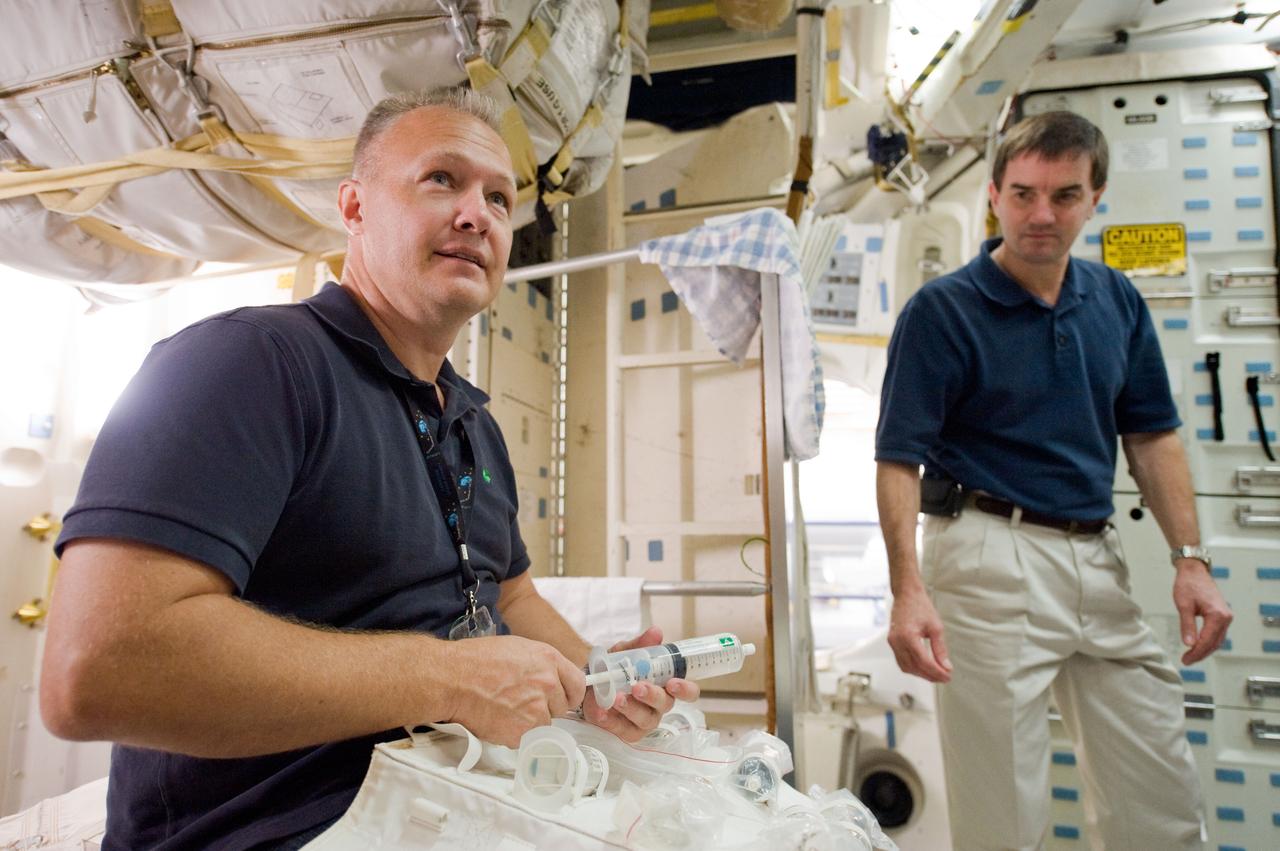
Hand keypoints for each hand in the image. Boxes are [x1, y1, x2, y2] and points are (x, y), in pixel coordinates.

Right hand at [444, 635, 584, 746]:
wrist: (452, 679)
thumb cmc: (476, 661)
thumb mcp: (517, 649)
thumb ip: (540, 665)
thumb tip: (551, 678)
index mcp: (549, 659)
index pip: (578, 683)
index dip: (569, 693)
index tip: (562, 698)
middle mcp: (548, 683)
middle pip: (562, 707)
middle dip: (545, 707)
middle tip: (521, 702)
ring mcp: (537, 709)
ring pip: (545, 724)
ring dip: (529, 722)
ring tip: (505, 709)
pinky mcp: (524, 731)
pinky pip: (528, 738)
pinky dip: (515, 733)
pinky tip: (498, 719)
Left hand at [581, 626, 699, 741]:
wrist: (587, 685)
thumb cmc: (613, 670)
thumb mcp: (624, 652)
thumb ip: (640, 645)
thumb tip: (656, 632)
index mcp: (665, 685)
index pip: (688, 691)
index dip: (685, 689)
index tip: (673, 683)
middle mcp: (659, 705)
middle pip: (665, 704)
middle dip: (652, 695)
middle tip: (637, 687)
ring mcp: (644, 721)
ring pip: (645, 719)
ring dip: (630, 708)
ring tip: (615, 698)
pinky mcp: (627, 733)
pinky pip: (622, 730)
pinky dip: (610, 721)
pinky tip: (601, 712)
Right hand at [888, 586, 951, 682]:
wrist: (907, 594)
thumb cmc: (920, 606)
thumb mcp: (936, 627)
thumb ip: (940, 649)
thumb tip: (946, 666)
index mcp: (908, 636)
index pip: (924, 662)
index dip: (937, 672)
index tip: (948, 676)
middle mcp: (897, 641)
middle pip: (914, 667)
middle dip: (930, 676)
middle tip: (944, 678)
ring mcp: (892, 642)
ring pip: (906, 667)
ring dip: (921, 674)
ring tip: (935, 675)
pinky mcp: (892, 642)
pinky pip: (901, 661)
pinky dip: (913, 667)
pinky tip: (923, 668)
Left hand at [1172, 560, 1231, 664]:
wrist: (1194, 571)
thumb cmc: (1187, 585)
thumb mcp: (1183, 605)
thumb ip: (1187, 625)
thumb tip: (1189, 644)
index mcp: (1218, 616)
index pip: (1207, 641)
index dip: (1196, 653)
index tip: (1185, 660)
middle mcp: (1226, 618)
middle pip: (1214, 643)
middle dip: (1200, 654)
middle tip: (1186, 661)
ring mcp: (1226, 617)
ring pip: (1217, 640)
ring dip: (1205, 649)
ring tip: (1190, 656)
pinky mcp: (1222, 615)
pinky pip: (1217, 633)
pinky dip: (1208, 641)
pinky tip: (1197, 646)